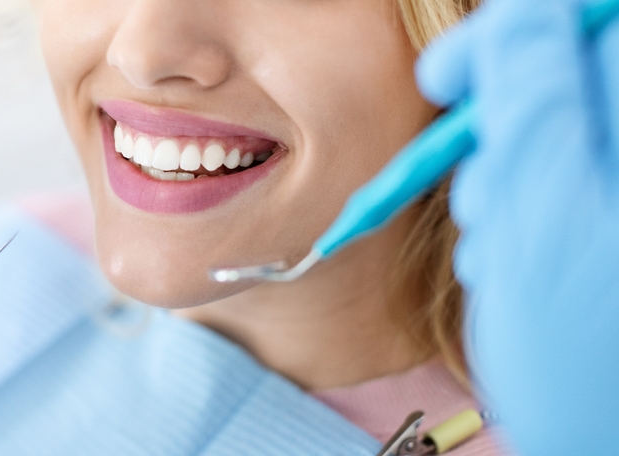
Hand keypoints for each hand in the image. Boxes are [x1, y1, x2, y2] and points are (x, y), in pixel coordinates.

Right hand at [416, 0, 618, 452]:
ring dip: (502, 177)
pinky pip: (562, 184)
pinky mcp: (606, 226)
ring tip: (492, 243)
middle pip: (572, 78)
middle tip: (475, 192)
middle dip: (499, 125)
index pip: (588, 28)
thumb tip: (519, 14)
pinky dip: (520, 211)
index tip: (442, 77)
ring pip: (558, 136)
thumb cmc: (583, 360)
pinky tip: (510, 260)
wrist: (611, 448)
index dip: (509, 36)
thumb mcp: (540, 221)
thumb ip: (532, 102)